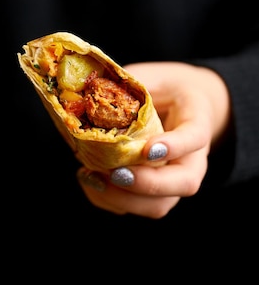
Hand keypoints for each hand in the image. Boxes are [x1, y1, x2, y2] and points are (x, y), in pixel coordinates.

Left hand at [77, 61, 231, 217]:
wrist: (178, 104)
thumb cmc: (162, 88)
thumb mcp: (151, 76)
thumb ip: (129, 84)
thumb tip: (88, 91)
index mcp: (196, 122)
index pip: (195, 137)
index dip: (175, 146)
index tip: (149, 148)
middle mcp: (192, 158)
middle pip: (185, 183)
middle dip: (147, 184)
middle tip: (116, 173)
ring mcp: (173, 180)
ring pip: (159, 205)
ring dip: (124, 198)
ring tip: (92, 177)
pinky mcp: (152, 193)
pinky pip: (135, 208)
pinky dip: (108, 200)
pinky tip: (89, 180)